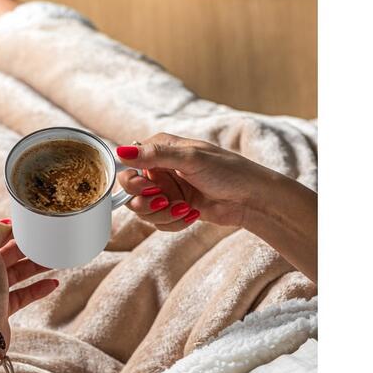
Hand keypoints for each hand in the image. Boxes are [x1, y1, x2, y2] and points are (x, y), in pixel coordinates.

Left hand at [0, 221, 58, 351]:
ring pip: (19, 272)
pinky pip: (24, 293)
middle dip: (29, 248)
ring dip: (37, 266)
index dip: (13, 230)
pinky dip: (38, 288)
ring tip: (55, 261)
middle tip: (48, 244)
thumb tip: (5, 224)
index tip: (32, 227)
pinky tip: (53, 284)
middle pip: (9, 253)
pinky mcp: (3, 307)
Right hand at [116, 133, 274, 229]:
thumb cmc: (228, 171)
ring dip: (162, 214)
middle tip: (164, 201)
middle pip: (131, 191)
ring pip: (143, 210)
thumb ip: (154, 155)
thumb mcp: (191, 158)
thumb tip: (120, 152)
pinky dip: (173, 222)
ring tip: (184, 209)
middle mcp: (160, 169)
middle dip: (145, 202)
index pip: (127, 165)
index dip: (133, 181)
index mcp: (160, 149)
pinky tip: (192, 215)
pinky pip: (159, 222)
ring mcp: (167, 190)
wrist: (252, 199)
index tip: (148, 187)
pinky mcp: (174, 209)